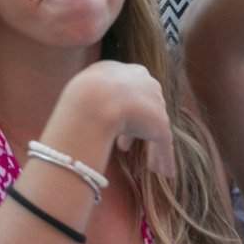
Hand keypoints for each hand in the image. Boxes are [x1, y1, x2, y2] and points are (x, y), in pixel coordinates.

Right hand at [55, 60, 175, 181]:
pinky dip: (164, 159)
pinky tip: (165, 173)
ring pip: (155, 128)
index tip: (114, 126)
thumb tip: (79, 108)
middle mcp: (144, 83)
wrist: (95, 99)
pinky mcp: (161, 125)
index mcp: (124, 70)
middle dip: (137, 127)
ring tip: (148, 165)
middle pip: (145, 107)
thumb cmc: (83, 94)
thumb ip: (89, 96)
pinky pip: (163, 145)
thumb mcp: (83, 88)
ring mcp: (154, 104)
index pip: (129, 90)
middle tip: (123, 146)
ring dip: (152, 148)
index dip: (123, 109)